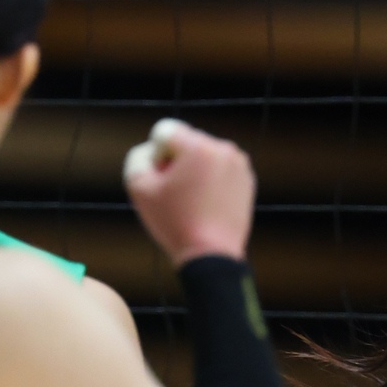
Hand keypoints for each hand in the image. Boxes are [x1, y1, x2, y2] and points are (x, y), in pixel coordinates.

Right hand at [124, 118, 255, 264]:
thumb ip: (139, 157)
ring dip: (194, 170)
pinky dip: (211, 181)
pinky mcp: (247, 179)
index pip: (164, 132)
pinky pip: (220, 169)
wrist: (212, 254)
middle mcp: (223, 147)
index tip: (164, 182)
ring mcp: (239, 163)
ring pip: (204, 155)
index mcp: (198, 145)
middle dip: (177, 162)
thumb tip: (153, 150)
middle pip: (186, 142)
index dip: (156, 157)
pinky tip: (207, 204)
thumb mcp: (139, 188)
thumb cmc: (174, 222)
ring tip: (193, 200)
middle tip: (177, 194)